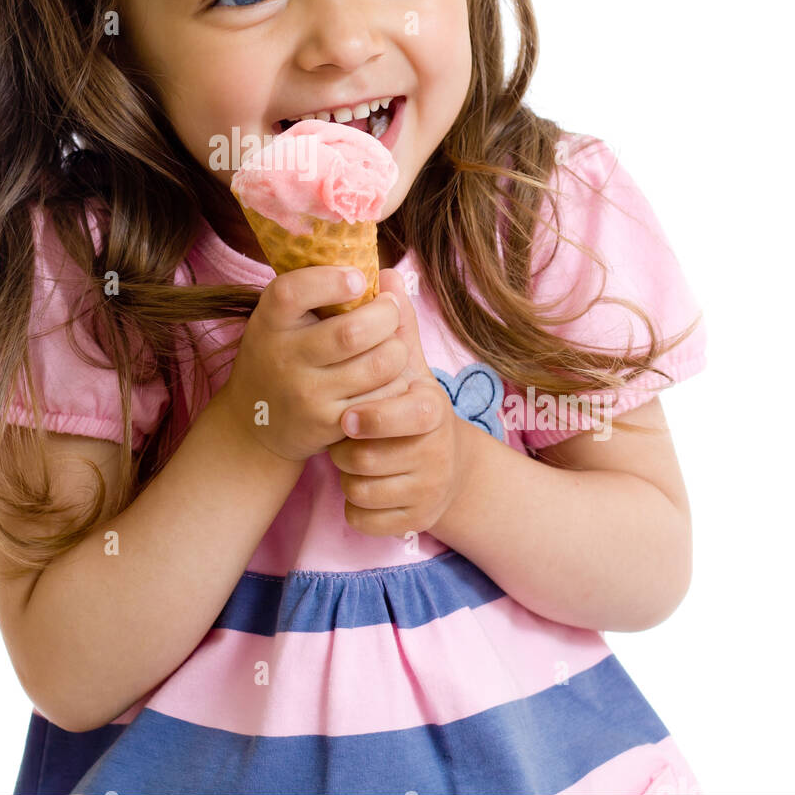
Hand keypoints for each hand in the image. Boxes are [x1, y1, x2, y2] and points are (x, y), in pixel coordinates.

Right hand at [221, 265, 414, 462]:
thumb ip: (318, 291)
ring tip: (393, 344)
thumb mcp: (280, 320)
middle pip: (353, 332)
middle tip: (390, 310)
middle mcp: (283, 357)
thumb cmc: (280, 354)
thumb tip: (388, 274)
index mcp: (269, 321)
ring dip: (397, 350)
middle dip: (386, 315)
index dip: (331, 280)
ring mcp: (305, 394)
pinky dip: (395, 384)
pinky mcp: (327, 423)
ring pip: (377, 365)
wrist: (253, 422)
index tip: (358, 278)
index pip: (292, 292)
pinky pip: (381, 400)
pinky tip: (388, 377)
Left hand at [327, 269, 466, 536]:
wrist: (446, 469)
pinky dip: (355, 508)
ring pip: (360, 489)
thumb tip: (384, 271)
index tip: (348, 417)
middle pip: (368, 456)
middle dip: (349, 448)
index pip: (405, 415)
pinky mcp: (412, 523)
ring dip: (348, 475)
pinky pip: (363, 519)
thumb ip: (394, 324)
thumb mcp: (408, 368)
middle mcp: (436, 453)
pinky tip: (365, 487)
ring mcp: (426, 491)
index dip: (374, 418)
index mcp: (432, 410)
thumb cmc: (412, 407)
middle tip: (348, 435)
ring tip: (356, 455)